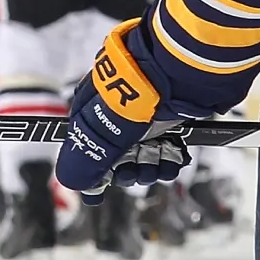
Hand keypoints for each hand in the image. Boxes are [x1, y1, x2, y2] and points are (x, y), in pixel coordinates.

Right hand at [54, 19, 183, 201]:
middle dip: (127, 170)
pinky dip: (171, 158)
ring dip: (151, 167)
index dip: (91, 172)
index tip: (96, 195)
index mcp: (92, 105)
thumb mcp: (107, 124)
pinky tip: (175, 159)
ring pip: (144, 153)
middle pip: (117, 155)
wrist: (188, 63)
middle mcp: (117, 109)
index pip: (85, 145)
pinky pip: (168, 146)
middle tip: (136, 170)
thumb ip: (88, 155)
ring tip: (159, 164)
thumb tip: (71, 182)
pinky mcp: (173, 117)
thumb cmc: (142, 87)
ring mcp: (146, 113)